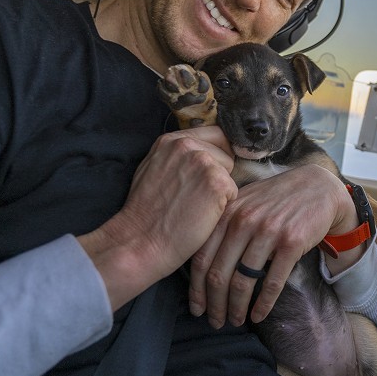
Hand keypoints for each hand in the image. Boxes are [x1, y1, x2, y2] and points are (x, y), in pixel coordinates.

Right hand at [79, 126, 236, 309]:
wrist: (141, 241)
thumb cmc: (146, 212)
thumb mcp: (153, 168)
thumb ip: (178, 155)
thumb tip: (203, 150)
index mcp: (172, 140)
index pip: (215, 134)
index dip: (217, 154)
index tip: (207, 173)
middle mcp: (188, 145)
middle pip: (227, 152)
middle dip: (220, 171)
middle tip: (197, 195)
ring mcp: (204, 162)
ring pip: (231, 172)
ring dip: (221, 190)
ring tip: (197, 205)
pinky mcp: (217, 182)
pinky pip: (234, 192)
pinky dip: (224, 206)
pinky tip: (202, 215)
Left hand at [188, 164, 358, 327]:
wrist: (318, 186)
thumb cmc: (277, 198)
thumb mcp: (245, 202)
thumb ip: (223, 224)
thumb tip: (200, 262)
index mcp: (227, 213)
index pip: (201, 258)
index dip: (196, 289)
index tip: (197, 309)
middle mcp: (243, 221)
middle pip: (218, 274)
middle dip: (214, 304)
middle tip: (215, 322)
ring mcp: (267, 231)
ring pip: (243, 281)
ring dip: (236, 308)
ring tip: (235, 321)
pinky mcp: (291, 242)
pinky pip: (272, 282)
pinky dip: (263, 304)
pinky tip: (258, 316)